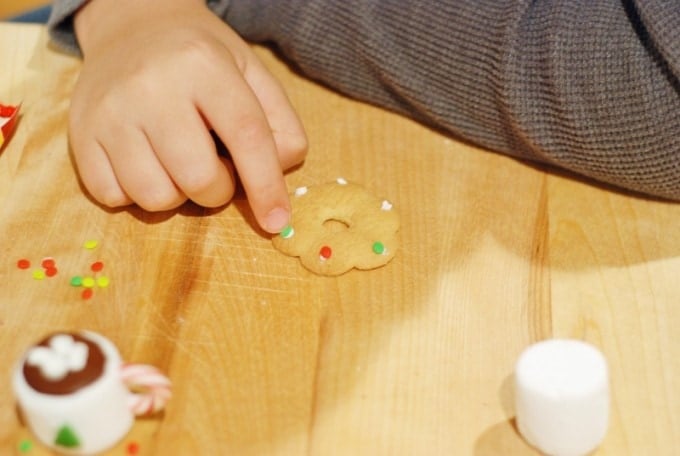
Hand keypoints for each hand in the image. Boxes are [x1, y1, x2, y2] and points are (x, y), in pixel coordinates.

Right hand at [71, 0, 306, 231]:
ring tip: (178, 161)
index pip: (246, 135)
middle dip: (218, 190)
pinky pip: (114, 198)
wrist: (132, 26)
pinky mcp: (81, 134)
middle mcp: (151, 86)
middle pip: (199, 179)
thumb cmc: (202, 59)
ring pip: (156, 197)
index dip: (266, 186)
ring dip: (178, 194)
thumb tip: (275, 183)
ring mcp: (110, 111)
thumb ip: (279, 125)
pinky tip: (146, 162)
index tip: (277, 221)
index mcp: (204, 64)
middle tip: (216, 166)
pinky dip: (137, 194)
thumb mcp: (251, 73)